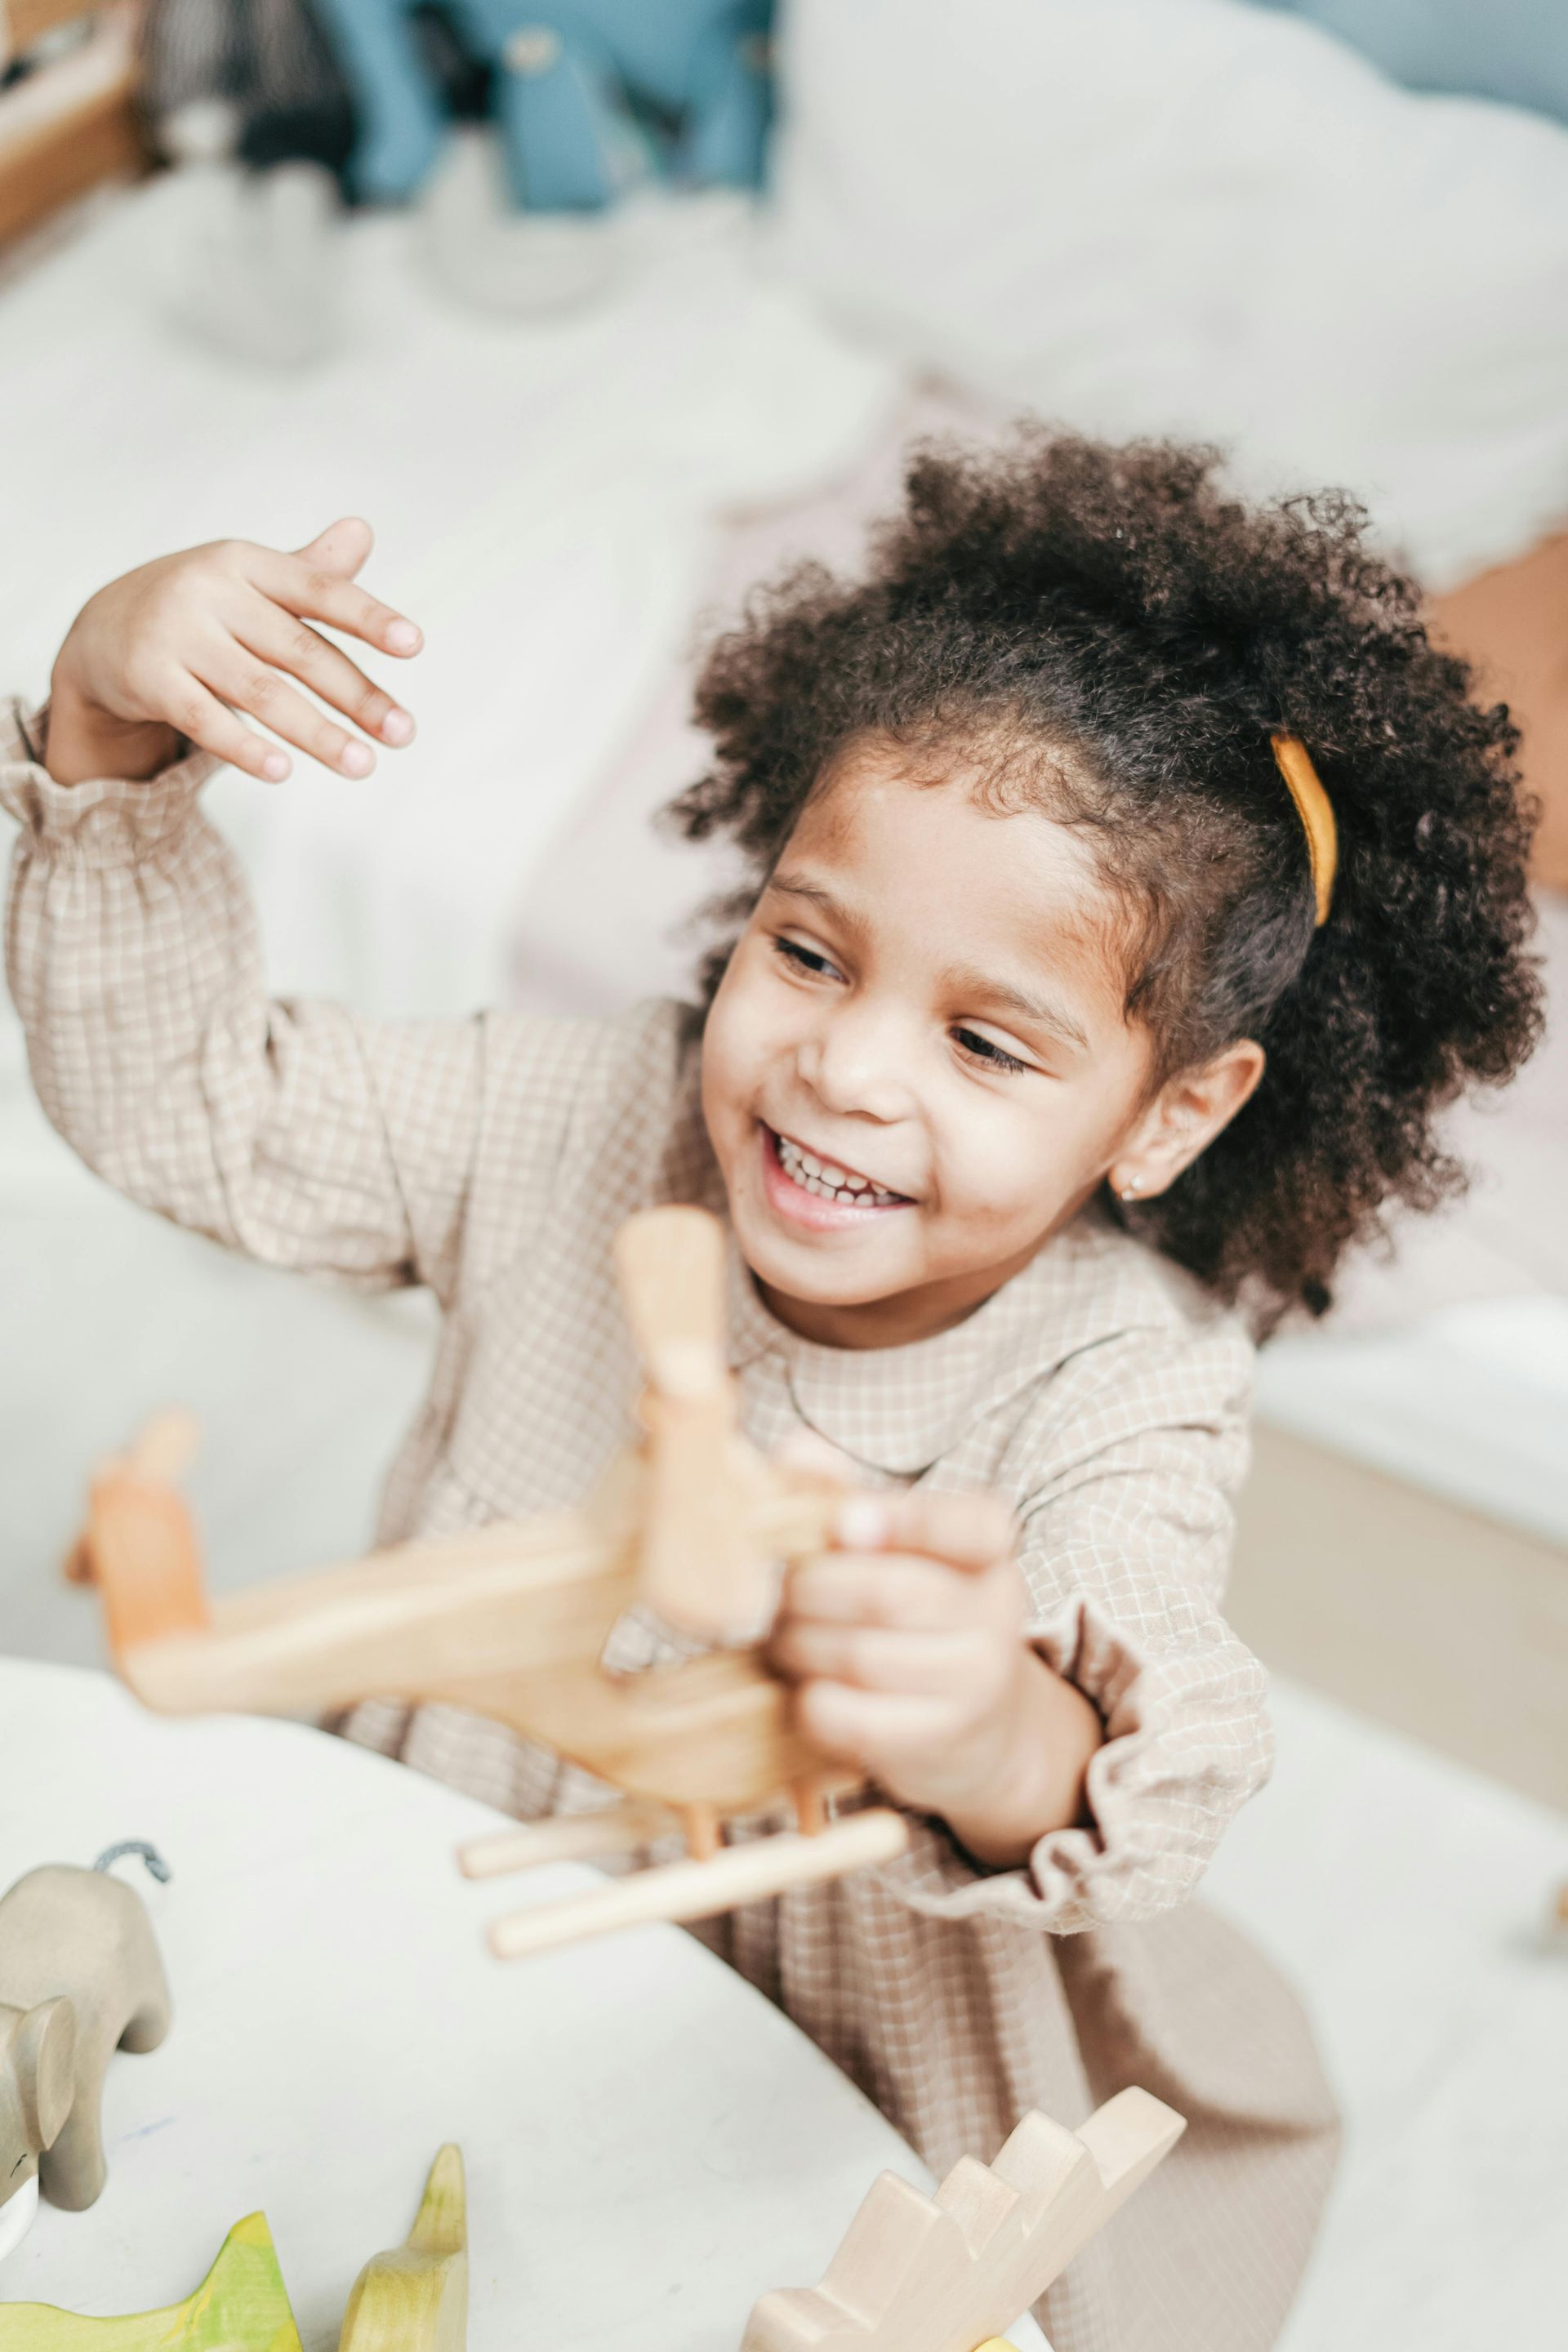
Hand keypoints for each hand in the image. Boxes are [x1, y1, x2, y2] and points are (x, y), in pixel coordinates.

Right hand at [45, 518, 421, 788]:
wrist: (101, 631)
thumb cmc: (201, 609)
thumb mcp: (249, 582)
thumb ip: (309, 570)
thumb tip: (364, 531)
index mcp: (246, 563)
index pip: (317, 589)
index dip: (367, 616)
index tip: (414, 645)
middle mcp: (210, 591)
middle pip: (298, 651)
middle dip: (356, 695)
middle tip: (403, 734)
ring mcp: (175, 634)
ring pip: (260, 692)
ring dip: (317, 733)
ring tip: (362, 765)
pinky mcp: (148, 678)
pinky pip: (204, 719)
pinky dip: (245, 747)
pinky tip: (284, 771)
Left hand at [771, 1488, 1102, 1866]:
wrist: (983, 1727)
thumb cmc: (919, 1615)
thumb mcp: (900, 1548)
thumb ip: (846, 1493)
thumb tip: (796, 1452)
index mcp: (989, 1547)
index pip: (966, 1524)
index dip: (904, 1520)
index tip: (846, 1524)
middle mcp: (997, 1610)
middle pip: (884, 1592)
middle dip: (808, 1591)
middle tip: (778, 1595)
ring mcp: (976, 1681)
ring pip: (858, 1656)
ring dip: (797, 1646)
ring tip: (784, 1641)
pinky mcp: (941, 1741)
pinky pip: (849, 1718)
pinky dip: (808, 1702)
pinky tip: (805, 1690)